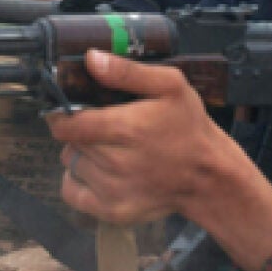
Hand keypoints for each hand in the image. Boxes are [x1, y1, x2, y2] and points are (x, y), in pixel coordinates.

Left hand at [46, 51, 253, 225]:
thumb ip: (127, 72)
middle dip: (80, 133)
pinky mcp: (112, 211)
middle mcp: (114, 163)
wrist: (209, 177)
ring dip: (82, 155)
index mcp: (125, 129)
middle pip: (70, 143)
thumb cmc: (188, 128)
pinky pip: (72, 193)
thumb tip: (90, 59)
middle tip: (105, 129)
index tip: (71, 110)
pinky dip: (79, 181)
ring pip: (71, 164)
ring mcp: (112, 191)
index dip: (62, 115)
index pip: (68, 124)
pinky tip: (100, 173)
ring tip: (109, 150)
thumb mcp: (170, 86)